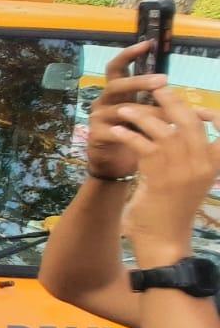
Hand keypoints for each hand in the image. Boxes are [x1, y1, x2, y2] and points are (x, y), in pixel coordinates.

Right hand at [89, 41, 168, 180]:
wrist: (113, 166)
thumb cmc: (132, 137)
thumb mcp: (146, 118)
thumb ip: (159, 106)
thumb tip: (189, 101)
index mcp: (115, 92)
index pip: (117, 67)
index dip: (130, 54)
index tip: (148, 44)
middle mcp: (103, 100)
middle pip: (116, 84)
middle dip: (139, 81)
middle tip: (162, 80)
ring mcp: (98, 117)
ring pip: (121, 109)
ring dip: (146, 112)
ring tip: (167, 117)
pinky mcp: (96, 135)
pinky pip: (115, 131)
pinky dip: (132, 134)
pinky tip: (146, 138)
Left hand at [105, 88, 218, 266]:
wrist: (164, 239)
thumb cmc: (173, 208)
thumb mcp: (191, 181)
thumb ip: (190, 156)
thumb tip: (179, 129)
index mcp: (215, 164)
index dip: (214, 114)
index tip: (196, 103)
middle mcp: (203, 164)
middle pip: (189, 122)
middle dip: (172, 102)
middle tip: (156, 88)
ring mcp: (183, 170)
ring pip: (164, 130)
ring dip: (142, 116)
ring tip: (124, 109)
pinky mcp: (160, 176)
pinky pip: (143, 145)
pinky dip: (128, 134)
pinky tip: (116, 130)